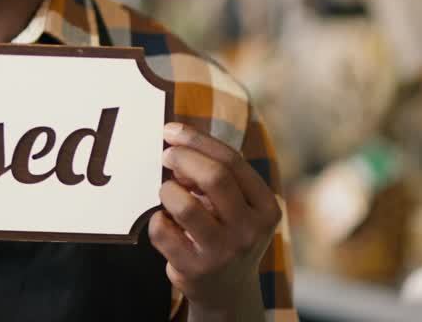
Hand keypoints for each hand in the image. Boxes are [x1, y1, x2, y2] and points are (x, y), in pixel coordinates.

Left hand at [149, 122, 280, 320]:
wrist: (227, 291)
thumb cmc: (226, 234)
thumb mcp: (237, 206)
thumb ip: (217, 176)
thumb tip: (176, 143)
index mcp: (265, 206)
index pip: (232, 161)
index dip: (197, 140)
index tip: (171, 131)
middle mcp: (250, 230)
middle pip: (214, 177)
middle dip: (182, 158)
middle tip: (165, 155)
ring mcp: (224, 252)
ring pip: (185, 205)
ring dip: (167, 190)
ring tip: (167, 193)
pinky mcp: (195, 269)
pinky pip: (162, 230)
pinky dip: (156, 220)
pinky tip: (164, 222)